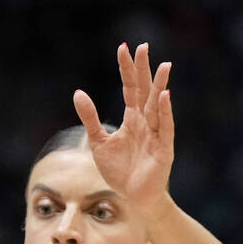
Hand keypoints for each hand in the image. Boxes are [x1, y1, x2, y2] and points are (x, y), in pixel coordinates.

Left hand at [72, 42, 174, 216]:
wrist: (133, 196)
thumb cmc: (119, 170)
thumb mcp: (98, 142)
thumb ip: (90, 118)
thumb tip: (78, 92)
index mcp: (132, 118)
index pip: (130, 87)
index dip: (127, 69)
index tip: (124, 48)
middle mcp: (146, 121)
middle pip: (145, 90)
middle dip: (144, 69)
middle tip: (143, 47)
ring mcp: (156, 133)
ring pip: (157, 105)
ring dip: (160, 85)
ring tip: (163, 65)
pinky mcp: (163, 148)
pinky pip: (164, 126)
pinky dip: (164, 111)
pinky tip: (164, 96)